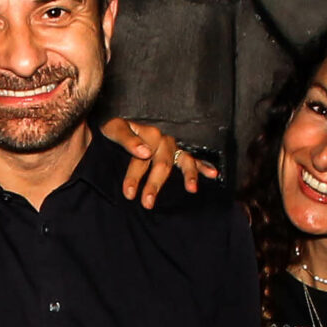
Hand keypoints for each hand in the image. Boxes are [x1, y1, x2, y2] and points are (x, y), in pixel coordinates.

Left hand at [99, 118, 218, 207]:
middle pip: (161, 163)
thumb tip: (145, 152)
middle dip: (155, 184)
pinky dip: (204, 166)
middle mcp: (161, 140)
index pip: (140, 157)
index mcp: (145, 133)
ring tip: (191, 189)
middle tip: (147, 203)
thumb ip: (126, 138)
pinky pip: (194, 159)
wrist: (119, 123)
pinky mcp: (178, 151)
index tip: (128, 194)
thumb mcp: (113, 129)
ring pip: (183, 161)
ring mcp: (172, 146)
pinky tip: (213, 174)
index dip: (133, 177)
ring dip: (188, 175)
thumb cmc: (115, 129)